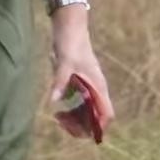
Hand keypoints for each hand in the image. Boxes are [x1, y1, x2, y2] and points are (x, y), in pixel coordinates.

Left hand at [50, 10, 114, 138]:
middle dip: (82, 124)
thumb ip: (59, 81)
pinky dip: (70, 106)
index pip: (106, 114)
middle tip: (62, 124)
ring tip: (58, 118)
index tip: (82, 132)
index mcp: (98, 86)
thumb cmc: (70, 44)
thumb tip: (53, 101)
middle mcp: (96, 88)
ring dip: (75, 116)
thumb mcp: (64, 63)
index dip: (98, 126)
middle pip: (95, 115)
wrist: (69, 26)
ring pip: (86, 108)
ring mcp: (87, 84)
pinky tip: (57, 107)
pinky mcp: (78, 80)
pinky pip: (78, 99)